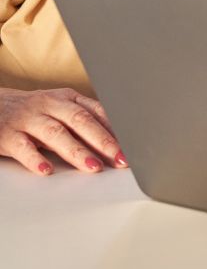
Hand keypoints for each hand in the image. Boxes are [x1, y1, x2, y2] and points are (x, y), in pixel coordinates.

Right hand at [0, 87, 126, 175]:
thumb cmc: (32, 111)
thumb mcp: (59, 109)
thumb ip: (84, 121)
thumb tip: (117, 140)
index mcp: (67, 98)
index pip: (96, 112)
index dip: (115, 129)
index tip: (133, 146)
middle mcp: (49, 105)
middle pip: (80, 121)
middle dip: (103, 140)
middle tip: (120, 159)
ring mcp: (28, 119)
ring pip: (55, 133)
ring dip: (76, 151)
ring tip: (93, 167)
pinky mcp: (6, 135)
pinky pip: (22, 147)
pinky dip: (35, 159)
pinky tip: (47, 170)